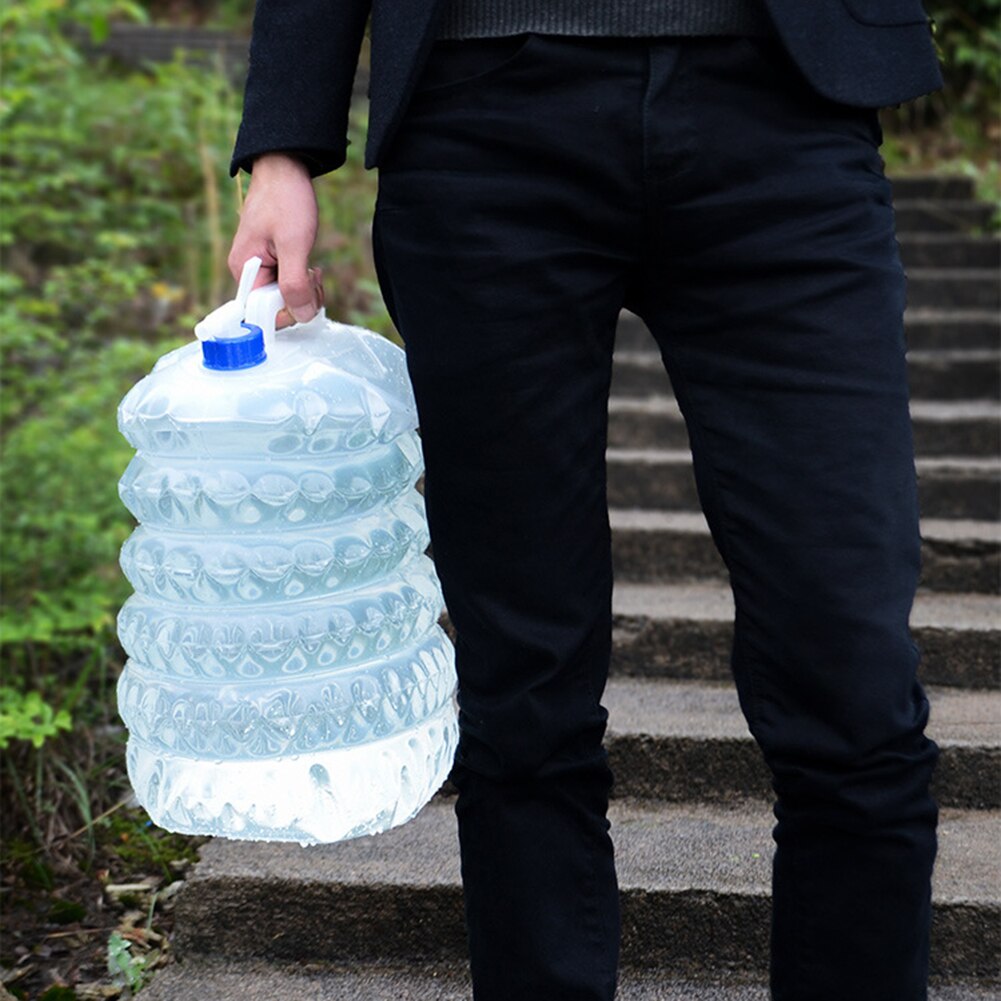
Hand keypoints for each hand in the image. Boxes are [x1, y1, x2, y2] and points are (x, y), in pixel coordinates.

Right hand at [228, 153, 323, 326]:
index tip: (308, 295)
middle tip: (314, 275)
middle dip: (301, 298)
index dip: (290, 312)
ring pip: (286, 297)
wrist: (285, 167)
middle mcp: (247, 272)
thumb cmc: (285, 199)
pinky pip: (289, 283)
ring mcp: (260, 267)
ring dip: (306, 289)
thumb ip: (295, 283)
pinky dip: (304, 279)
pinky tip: (311, 266)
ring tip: (314, 268)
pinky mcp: (272, 261)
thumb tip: (301, 315)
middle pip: (276, 308)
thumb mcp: (293, 244)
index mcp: (244, 271)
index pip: (263, 314)